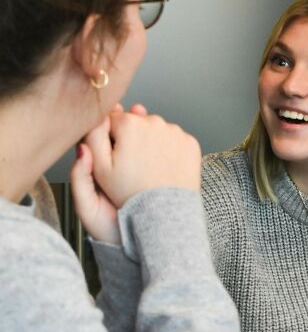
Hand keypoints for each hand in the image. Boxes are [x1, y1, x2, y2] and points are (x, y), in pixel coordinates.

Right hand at [71, 104, 199, 242]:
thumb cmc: (130, 193)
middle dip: (132, 138)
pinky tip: (163, 167)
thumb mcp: (100, 168)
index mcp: (130, 124)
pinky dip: (170, 150)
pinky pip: (176, 140)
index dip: (111, 138)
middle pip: (137, 122)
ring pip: (157, 130)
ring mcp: (176, 132)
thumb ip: (93, 137)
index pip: (113, 119)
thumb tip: (96, 118)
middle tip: (131, 163)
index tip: (115, 155)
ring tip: (148, 167)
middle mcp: (155, 122)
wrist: (164, 213)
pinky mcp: (191, 143)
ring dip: (152, 142)